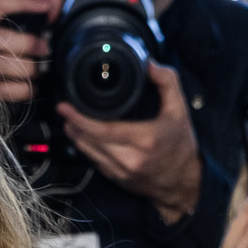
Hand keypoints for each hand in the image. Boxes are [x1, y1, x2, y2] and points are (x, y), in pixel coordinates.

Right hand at [0, 0, 57, 107]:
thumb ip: (26, 7)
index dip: (25, 1)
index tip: (47, 4)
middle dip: (27, 43)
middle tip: (44, 47)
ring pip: (3, 65)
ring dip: (28, 68)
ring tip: (39, 69)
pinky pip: (5, 90)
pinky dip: (23, 89)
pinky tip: (31, 85)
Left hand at [56, 63, 202, 222]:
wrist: (183, 184)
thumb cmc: (181, 147)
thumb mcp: (180, 110)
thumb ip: (167, 82)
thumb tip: (149, 64)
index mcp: (144, 140)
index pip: (103, 130)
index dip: (81, 119)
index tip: (67, 107)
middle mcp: (130, 159)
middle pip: (90, 141)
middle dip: (73, 124)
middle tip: (64, 109)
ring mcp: (121, 172)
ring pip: (89, 153)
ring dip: (76, 136)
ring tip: (69, 121)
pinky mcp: (117, 179)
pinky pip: (95, 162)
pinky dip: (86, 148)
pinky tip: (81, 136)